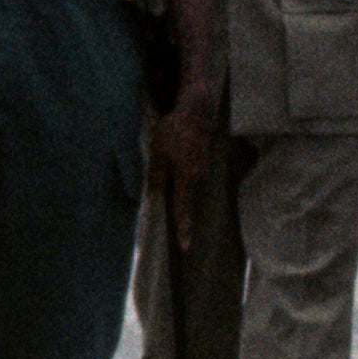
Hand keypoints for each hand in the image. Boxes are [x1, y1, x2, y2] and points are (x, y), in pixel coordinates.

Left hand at [148, 89, 216, 249]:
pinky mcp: (203, 163)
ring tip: (176, 205)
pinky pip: (192, 180)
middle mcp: (199, 178)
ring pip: (189, 191)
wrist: (197, 111)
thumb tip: (154, 197)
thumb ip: (157, 178)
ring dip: (182, 199)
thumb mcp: (158, 155)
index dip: (184, 228)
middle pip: (187, 202)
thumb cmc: (175, 132)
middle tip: (181, 237)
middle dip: (183, 217)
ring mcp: (203, 170)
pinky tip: (177, 179)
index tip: (186, 247)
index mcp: (187, 178)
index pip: (183, 208)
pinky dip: (185, 185)